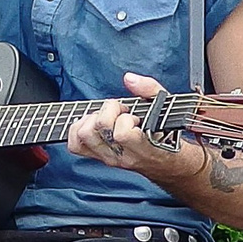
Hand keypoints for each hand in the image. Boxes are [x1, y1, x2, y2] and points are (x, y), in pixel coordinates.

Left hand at [66, 71, 199, 181]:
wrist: (166, 162)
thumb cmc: (167, 135)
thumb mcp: (166, 108)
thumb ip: (150, 89)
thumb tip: (129, 79)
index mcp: (143, 147)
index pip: (121, 135)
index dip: (123, 119)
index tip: (133, 114)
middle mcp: (122, 155)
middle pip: (94, 132)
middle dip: (104, 113)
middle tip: (118, 112)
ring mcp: (108, 158)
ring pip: (82, 137)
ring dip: (91, 120)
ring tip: (107, 117)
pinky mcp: (98, 157)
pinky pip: (75, 144)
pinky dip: (79, 128)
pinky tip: (94, 122)